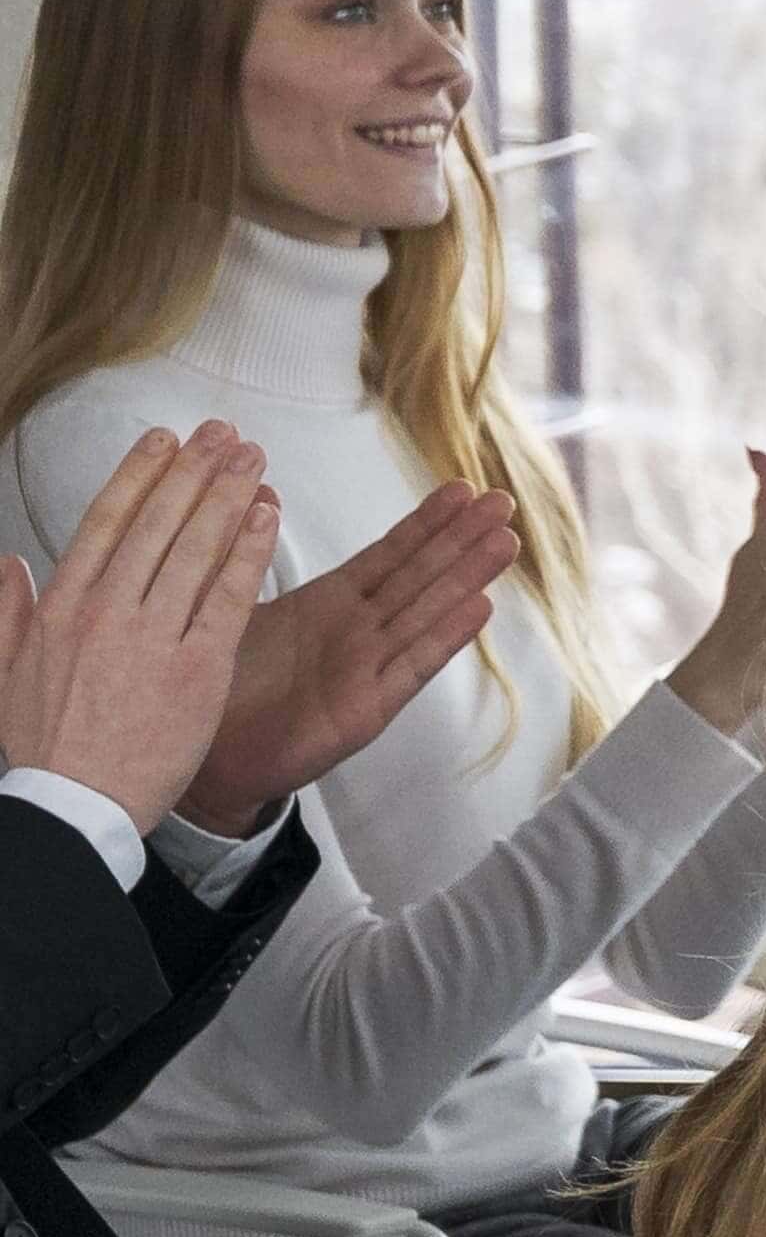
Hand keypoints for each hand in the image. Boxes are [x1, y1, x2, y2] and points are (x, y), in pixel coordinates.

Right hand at [0, 429, 283, 840]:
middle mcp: (106, 611)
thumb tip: (9, 564)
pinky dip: (249, 553)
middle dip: (194, 471)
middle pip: (158, 523)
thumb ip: (6, 612)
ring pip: (195, 550)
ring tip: (253, 459)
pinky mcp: (197, 669)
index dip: (139, 475)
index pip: (106, 522)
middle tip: (223, 433)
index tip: (162, 440)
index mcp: (60, 606)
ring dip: (227, 496)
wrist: (74, 804)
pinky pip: (229, 598)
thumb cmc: (44, 743)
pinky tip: (268, 518)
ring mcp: (152, 637)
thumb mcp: (6, 671)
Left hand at [195, 484, 517, 830]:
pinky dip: (444, 639)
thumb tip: (259, 486)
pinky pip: (410, 668)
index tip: (461, 488)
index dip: (425, 522)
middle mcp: (358, 630)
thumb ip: (249, 548)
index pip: (389, 553)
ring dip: (467, 578)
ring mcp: (367, 668)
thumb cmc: (221, 683)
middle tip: (503, 502)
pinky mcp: (367, 710)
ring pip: (426, 613)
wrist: (208, 758)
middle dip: (461, 539)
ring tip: (505, 542)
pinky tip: (478, 609)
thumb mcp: (228, 602)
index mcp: (330, 603)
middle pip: (420, 576)